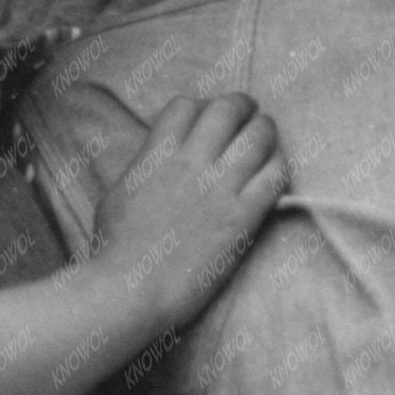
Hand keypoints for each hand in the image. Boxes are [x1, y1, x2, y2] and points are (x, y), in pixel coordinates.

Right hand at [93, 92, 288, 335]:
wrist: (132, 288)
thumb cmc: (114, 248)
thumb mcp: (120, 191)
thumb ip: (146, 166)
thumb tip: (161, 158)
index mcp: (157, 153)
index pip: (187, 105)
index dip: (202, 107)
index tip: (209, 120)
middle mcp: (191, 161)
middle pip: (228, 109)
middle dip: (242, 107)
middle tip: (249, 116)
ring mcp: (220, 188)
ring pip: (259, 136)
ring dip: (266, 131)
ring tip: (267, 138)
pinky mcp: (243, 217)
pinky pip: (275, 176)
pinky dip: (280, 165)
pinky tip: (276, 170)